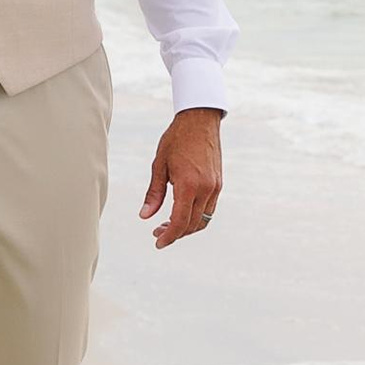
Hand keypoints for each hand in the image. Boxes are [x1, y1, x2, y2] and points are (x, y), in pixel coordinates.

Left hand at [140, 107, 222, 248]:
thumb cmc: (176, 140)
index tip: (158, 243)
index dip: (168, 236)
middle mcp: (205, 189)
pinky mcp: (218, 184)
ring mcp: (215, 187)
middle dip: (175, 234)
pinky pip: (209, 209)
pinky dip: (197, 217)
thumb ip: (153, 193)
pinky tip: (182, 213)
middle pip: (191, 225)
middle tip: (157, 233)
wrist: (200, 121)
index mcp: (188, 185)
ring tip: (168, 225)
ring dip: (187, 227)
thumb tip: (145, 216)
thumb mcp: (159, 165)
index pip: (179, 222)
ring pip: (203, 220)